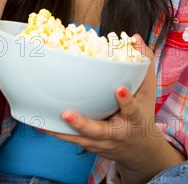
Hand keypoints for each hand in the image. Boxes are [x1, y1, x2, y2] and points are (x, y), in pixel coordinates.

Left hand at [44, 35, 157, 176]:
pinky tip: (39, 123)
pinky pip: (71, 140)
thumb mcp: (148, 91)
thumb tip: (135, 37)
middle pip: (99, 131)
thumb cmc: (143, 114)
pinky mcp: (89, 145)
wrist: (139, 149)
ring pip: (80, 138)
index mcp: (134, 119)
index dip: (126, 101)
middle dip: (83, 124)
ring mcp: (101, 142)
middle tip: (67, 113)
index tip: (119, 89)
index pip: (132, 110)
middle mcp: (117, 133)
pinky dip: (56, 132)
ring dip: (62, 130)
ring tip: (43, 121)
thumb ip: (143, 65)